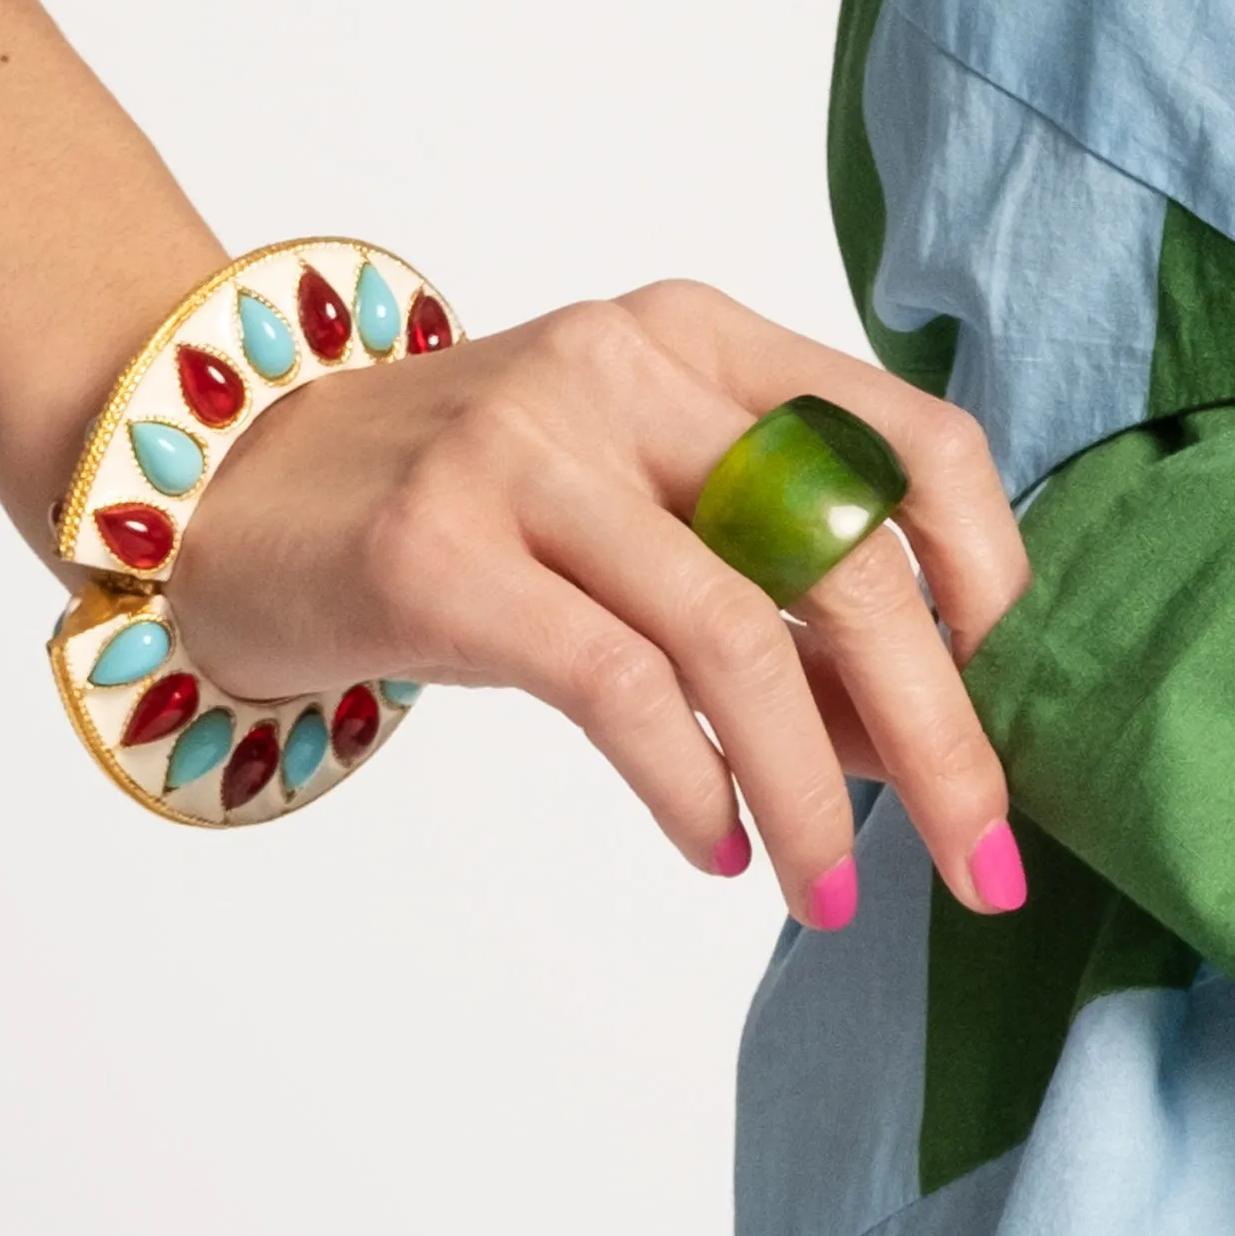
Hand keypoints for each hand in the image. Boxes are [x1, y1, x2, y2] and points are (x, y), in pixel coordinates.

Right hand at [169, 281, 1030, 926]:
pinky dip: (693, 790)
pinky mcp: (438, 548)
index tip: (1003, 699)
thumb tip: (918, 740)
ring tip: (835, 896)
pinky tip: (719, 849)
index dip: (989, 576)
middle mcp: (625, 368)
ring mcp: (525, 448)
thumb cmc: (470, 510)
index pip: (909, 441)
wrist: (232, 486)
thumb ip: (768, 587)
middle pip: (846, 553)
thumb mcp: (635, 505)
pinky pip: (619, 689)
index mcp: (700, 339)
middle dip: (939, 730)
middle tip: (979, 856)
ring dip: (815, 792)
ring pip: (736, 637)